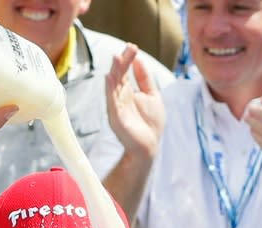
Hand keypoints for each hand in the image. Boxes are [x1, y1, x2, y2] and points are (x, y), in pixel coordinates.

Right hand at [105, 43, 164, 160]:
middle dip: (122, 62)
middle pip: (119, 76)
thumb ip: (145, 79)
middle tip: (126, 49)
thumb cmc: (150, 124)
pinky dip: (110, 90)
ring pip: (113, 86)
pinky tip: (109, 78)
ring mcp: (117, 107)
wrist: (148, 146)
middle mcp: (120, 98)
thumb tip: (139, 59)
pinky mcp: (116, 118)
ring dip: (114, 72)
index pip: (125, 71)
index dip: (128, 59)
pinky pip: (111, 102)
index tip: (133, 46)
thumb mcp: (152, 95)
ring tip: (116, 58)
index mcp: (128, 92)